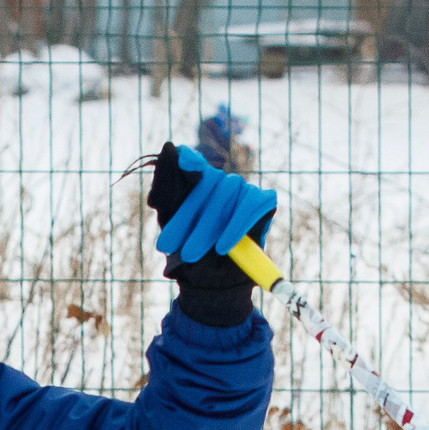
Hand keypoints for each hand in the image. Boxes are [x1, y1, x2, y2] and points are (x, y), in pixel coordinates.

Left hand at [144, 142, 275, 327]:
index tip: (184, 164)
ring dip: (208, 227)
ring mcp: (242, 189)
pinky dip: (236, 227)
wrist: (211, 283)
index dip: (189, 160)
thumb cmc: (187, 251)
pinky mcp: (262, 201)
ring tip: (192, 253)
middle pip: (208, 181)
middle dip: (187, 215)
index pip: (191, 160)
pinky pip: (251, 206)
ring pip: (228, 193)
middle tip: (168, 245)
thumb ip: (166, 184)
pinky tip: (223, 247)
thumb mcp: (170, 221)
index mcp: (195, 180)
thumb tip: (171, 146)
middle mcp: (220, 180)